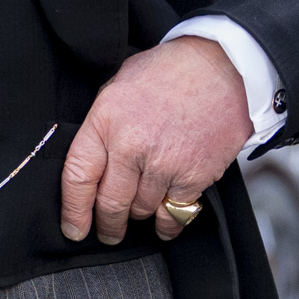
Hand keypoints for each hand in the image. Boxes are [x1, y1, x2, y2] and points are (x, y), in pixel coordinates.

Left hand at [60, 35, 252, 246]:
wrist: (225, 66)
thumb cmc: (170, 71)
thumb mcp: (120, 85)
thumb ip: (102, 124)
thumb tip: (88, 161)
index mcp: (106, 120)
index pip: (78, 177)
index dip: (73, 210)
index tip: (73, 228)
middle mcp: (132, 145)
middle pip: (110, 203)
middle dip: (108, 225)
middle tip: (108, 233)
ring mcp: (164, 163)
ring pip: (141, 211)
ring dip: (139, 216)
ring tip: (139, 212)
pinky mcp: (194, 176)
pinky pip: (175, 214)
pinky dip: (169, 221)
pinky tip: (165, 219)